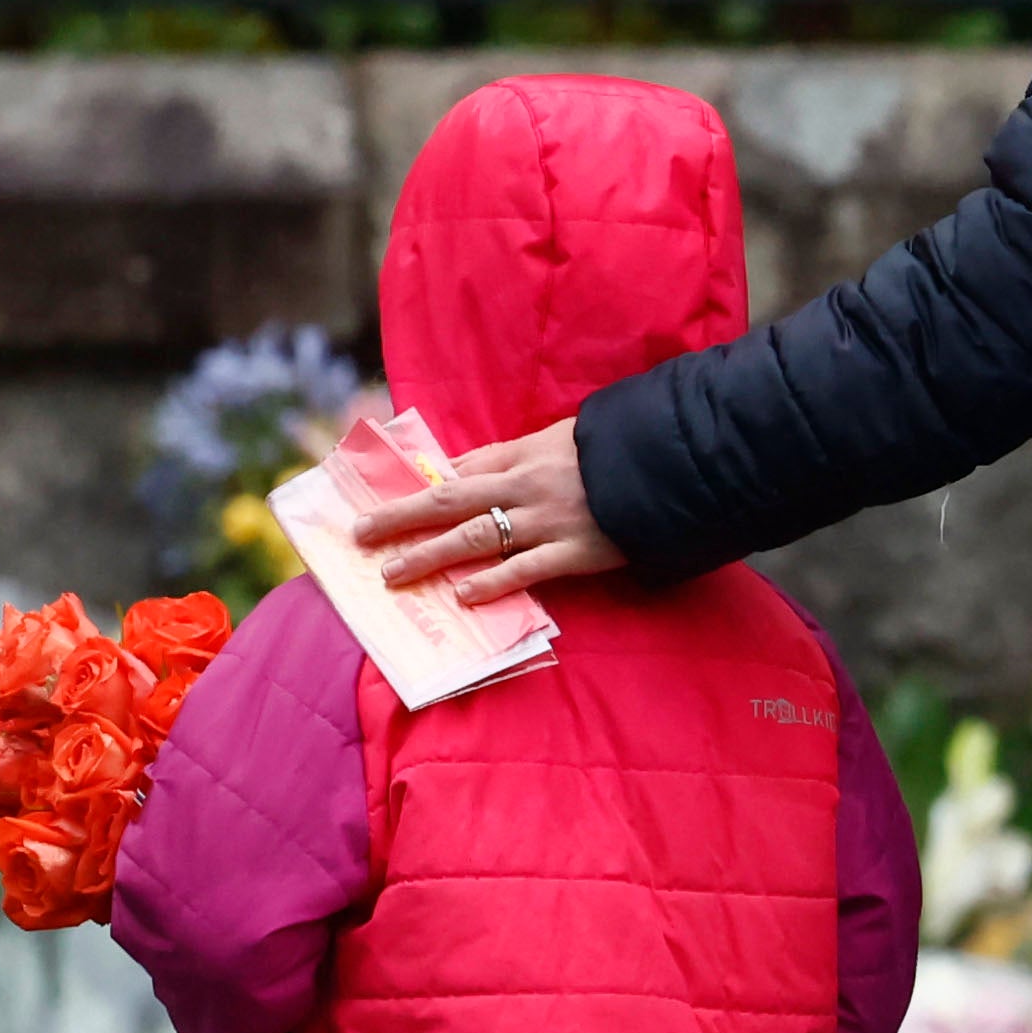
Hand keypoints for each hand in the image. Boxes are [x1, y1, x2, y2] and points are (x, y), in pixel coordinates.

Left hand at [350, 418, 627, 602]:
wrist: (672, 463)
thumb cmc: (617, 450)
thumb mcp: (561, 438)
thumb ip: (517, 455)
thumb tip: (465, 473)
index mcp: (521, 455)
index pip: (458, 471)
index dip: (416, 488)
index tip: (382, 504)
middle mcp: (525, 486)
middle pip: (448, 501)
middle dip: (399, 518)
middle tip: (359, 535)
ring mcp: (548, 520)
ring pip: (474, 537)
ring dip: (428, 555)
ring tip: (392, 573)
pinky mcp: (575, 551)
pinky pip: (525, 569)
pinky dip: (492, 582)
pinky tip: (462, 595)